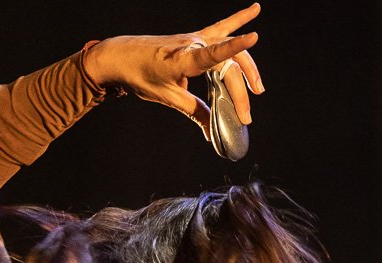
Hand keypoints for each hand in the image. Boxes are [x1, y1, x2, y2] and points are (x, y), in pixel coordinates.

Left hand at [84, 4, 264, 141]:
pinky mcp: (196, 37)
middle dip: (239, 91)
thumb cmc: (141, 75)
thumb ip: (193, 111)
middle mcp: (192, 44)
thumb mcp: (167, 97)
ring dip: (246, 68)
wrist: (124, 55)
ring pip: (228, 49)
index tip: (254, 36)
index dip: (233, 47)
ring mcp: (195, 37)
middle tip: (245, 116)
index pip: (212, 53)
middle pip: (226, 64)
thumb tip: (211, 132)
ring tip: (257, 89)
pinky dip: (238, 20)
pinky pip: (221, 29)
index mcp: (182, 58)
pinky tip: (255, 10)